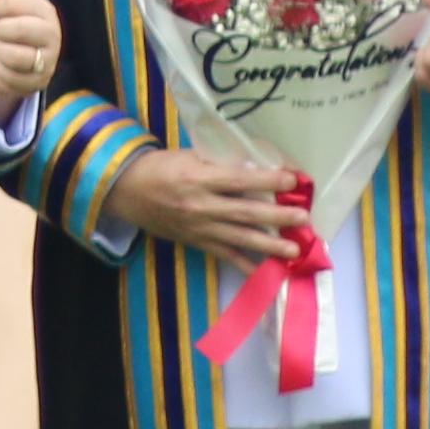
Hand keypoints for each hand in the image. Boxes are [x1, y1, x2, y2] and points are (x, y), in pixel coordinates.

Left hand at [0, 0, 58, 106]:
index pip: (16, 1)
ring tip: (7, 50)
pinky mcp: (40, 82)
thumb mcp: (5, 1)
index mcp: (45, 9)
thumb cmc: (6, 26)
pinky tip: (8, 68)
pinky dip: (0, 72)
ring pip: (12, 54)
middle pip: (16, 28)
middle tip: (4, 33)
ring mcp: (49, 59)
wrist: (1, 62)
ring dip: (0, 53)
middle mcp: (54, 33)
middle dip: (0, 31)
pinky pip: (9, 76)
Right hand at [103, 144, 306, 268]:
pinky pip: (225, 255)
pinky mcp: (197, 242)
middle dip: (277, 216)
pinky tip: (266, 272)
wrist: (126, 193)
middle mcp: (201, 207)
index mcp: (199, 179)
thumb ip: (221, 163)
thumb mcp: (189, 156)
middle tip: (303, 218)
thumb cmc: (160, 168)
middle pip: (245, 213)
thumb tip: (257, 168)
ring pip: (240, 238)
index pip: (239, 180)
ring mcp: (200, 228)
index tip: (292, 179)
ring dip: (269, 245)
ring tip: (294, 251)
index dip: (267, 180)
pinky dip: (245, 265)